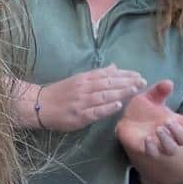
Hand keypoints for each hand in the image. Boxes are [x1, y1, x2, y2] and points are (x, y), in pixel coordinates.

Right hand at [33, 65, 147, 130]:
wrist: (39, 105)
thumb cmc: (60, 93)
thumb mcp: (77, 80)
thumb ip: (97, 75)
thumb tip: (115, 67)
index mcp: (83, 78)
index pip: (106, 74)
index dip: (123, 74)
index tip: (137, 74)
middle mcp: (83, 88)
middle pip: (108, 83)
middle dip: (126, 82)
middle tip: (142, 81)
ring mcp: (82, 102)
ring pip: (104, 96)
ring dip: (121, 92)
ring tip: (135, 89)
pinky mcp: (80, 116)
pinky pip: (95, 111)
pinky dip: (107, 108)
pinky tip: (118, 106)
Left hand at [117, 80, 182, 161]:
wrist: (124, 121)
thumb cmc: (142, 110)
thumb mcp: (150, 97)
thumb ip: (159, 91)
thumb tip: (169, 82)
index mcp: (177, 122)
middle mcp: (171, 135)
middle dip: (179, 132)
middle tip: (168, 122)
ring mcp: (159, 143)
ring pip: (171, 149)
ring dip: (167, 140)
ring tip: (159, 129)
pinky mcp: (146, 149)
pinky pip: (153, 153)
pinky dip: (152, 148)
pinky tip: (148, 139)